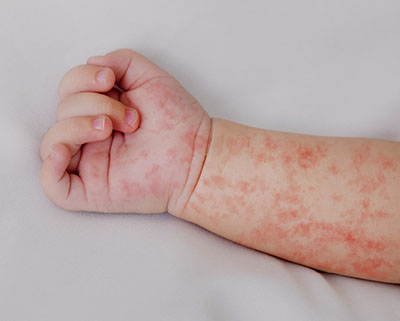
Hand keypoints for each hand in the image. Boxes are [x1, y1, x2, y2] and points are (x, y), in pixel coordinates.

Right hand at [40, 49, 210, 214]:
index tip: (110, 80)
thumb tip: (92, 64)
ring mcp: (90, 163)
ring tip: (110, 128)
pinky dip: (50, 167)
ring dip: (76, 126)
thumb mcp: (149, 77)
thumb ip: (120, 61)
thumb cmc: (177, 118)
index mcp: (100, 111)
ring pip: (51, 142)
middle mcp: (91, 136)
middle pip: (61, 112)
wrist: (198, 153)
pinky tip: (65, 151)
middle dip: (93, 104)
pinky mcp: (93, 189)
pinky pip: (53, 184)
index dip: (80, 78)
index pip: (68, 90)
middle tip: (130, 117)